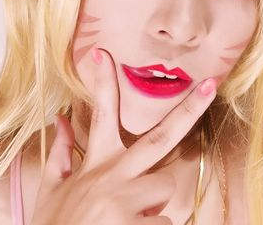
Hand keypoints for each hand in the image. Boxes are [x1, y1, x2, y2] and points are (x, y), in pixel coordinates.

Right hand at [30, 48, 216, 224]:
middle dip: (189, 109)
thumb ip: (59, 154)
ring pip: (164, 190)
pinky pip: (165, 223)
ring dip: (152, 206)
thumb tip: (59, 120)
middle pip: (161, 136)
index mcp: (95, 164)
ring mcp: (125, 200)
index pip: (101, 114)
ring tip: (125, 219)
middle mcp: (112, 175)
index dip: (104, 83)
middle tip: (212, 85)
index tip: (104, 53)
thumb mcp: (50, 191)